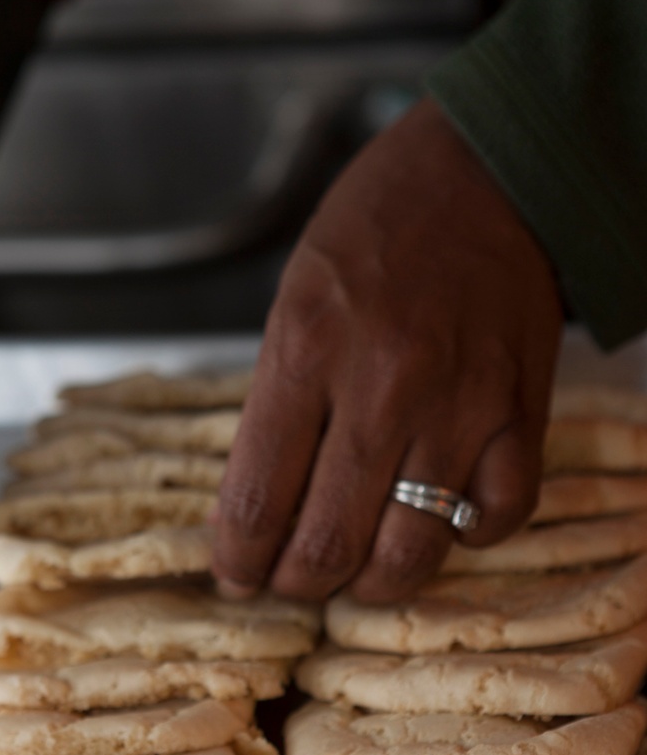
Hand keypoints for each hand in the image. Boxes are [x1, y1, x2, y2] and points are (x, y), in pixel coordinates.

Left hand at [211, 96, 563, 604]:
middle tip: (291, 580)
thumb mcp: (294, 301)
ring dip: (372, 584)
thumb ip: (277, 404)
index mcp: (305, 352)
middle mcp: (380, 388)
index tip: (235, 574)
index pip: (256, 501)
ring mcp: (458, 406)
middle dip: (297, 584)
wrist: (487, 171)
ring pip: (409, 551)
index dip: (238, 560)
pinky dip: (465, 538)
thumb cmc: (375, 230)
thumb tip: (255, 507)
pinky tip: (441, 521)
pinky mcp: (520, 413)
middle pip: (326, 544)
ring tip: (356, 574)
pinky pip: (496, 517)